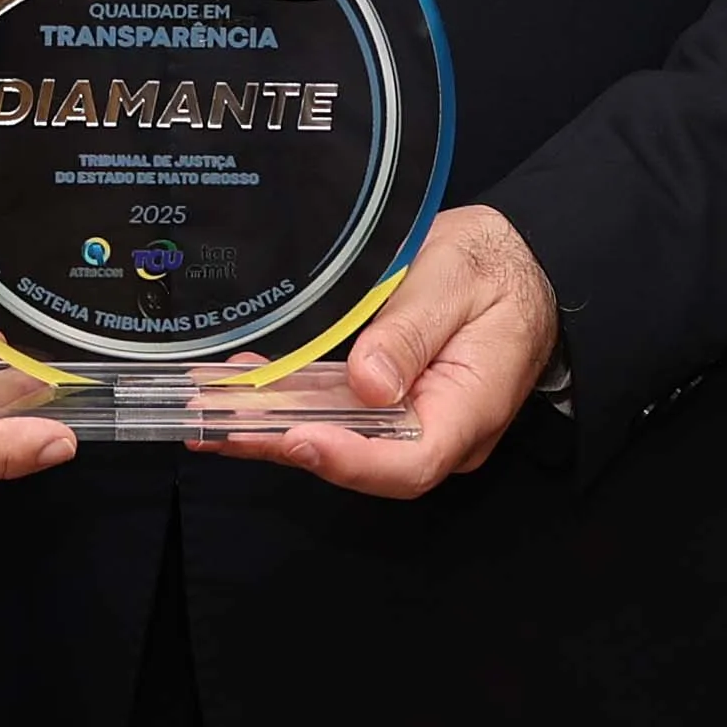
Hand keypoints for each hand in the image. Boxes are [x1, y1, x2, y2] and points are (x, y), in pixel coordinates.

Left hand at [202, 204, 557, 495]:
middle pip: (361, 461)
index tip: (295, 437)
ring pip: (339, 442)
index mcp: (470, 408)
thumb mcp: (456, 278)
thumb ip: (414, 330)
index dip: (348, 459)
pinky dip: (286, 408)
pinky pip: (336, 418)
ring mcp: (411, 424)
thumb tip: (369, 384)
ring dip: (272, 429)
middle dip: (286, 444)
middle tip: (220, 424)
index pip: (411, 462)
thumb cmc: (492, 268)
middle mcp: (439, 432)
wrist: (515, 264)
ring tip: (210, 408)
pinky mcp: (387, 408)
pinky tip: (237, 393)